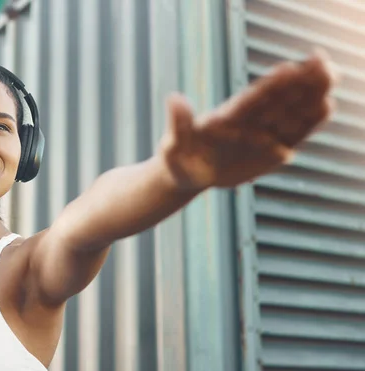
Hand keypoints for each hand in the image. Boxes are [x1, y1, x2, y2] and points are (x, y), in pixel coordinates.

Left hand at [160, 49, 338, 189]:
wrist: (186, 174)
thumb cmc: (177, 157)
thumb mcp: (173, 144)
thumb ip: (179, 122)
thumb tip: (174, 98)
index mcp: (226, 117)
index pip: (251, 99)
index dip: (268, 86)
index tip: (288, 69)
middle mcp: (247, 121)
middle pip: (276, 99)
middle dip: (297, 83)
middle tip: (322, 64)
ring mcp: (260, 133)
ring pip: (289, 113)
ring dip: (309, 97)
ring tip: (331, 78)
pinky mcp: (269, 149)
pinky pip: (292, 135)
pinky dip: (308, 123)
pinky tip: (325, 107)